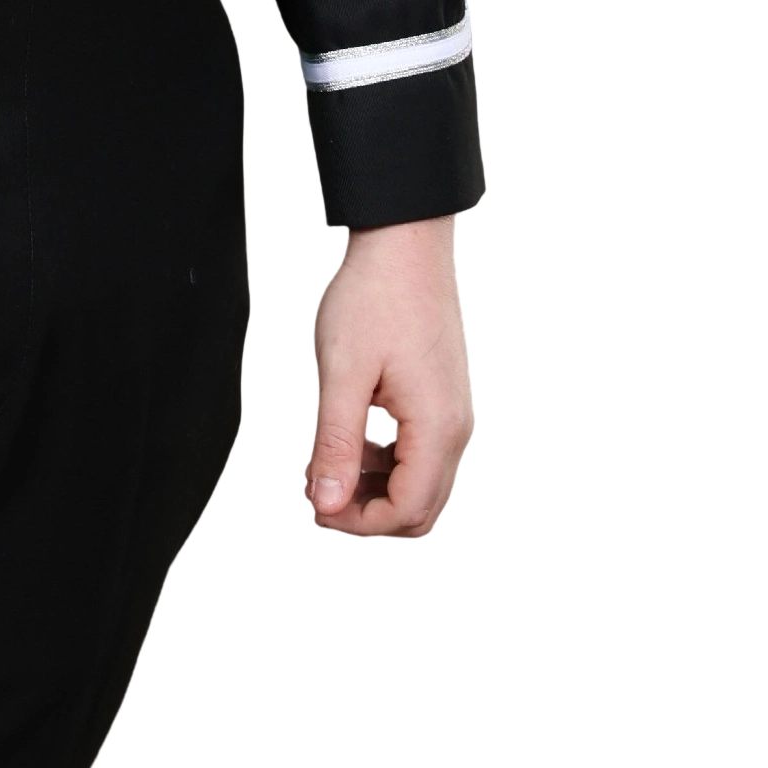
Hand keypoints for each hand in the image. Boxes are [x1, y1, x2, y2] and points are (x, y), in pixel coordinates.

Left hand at [303, 215, 476, 541]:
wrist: (404, 244)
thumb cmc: (375, 296)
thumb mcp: (343, 372)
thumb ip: (336, 444)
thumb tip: (327, 504)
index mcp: (435, 429)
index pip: (405, 513)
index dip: (356, 524)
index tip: (313, 505)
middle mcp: (455, 430)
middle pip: (419, 511)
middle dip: (367, 515)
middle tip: (317, 492)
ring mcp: (451, 416)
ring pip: (419, 486)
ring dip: (374, 489)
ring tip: (325, 463)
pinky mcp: (440, 402)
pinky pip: (418, 456)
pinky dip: (384, 463)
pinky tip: (348, 439)